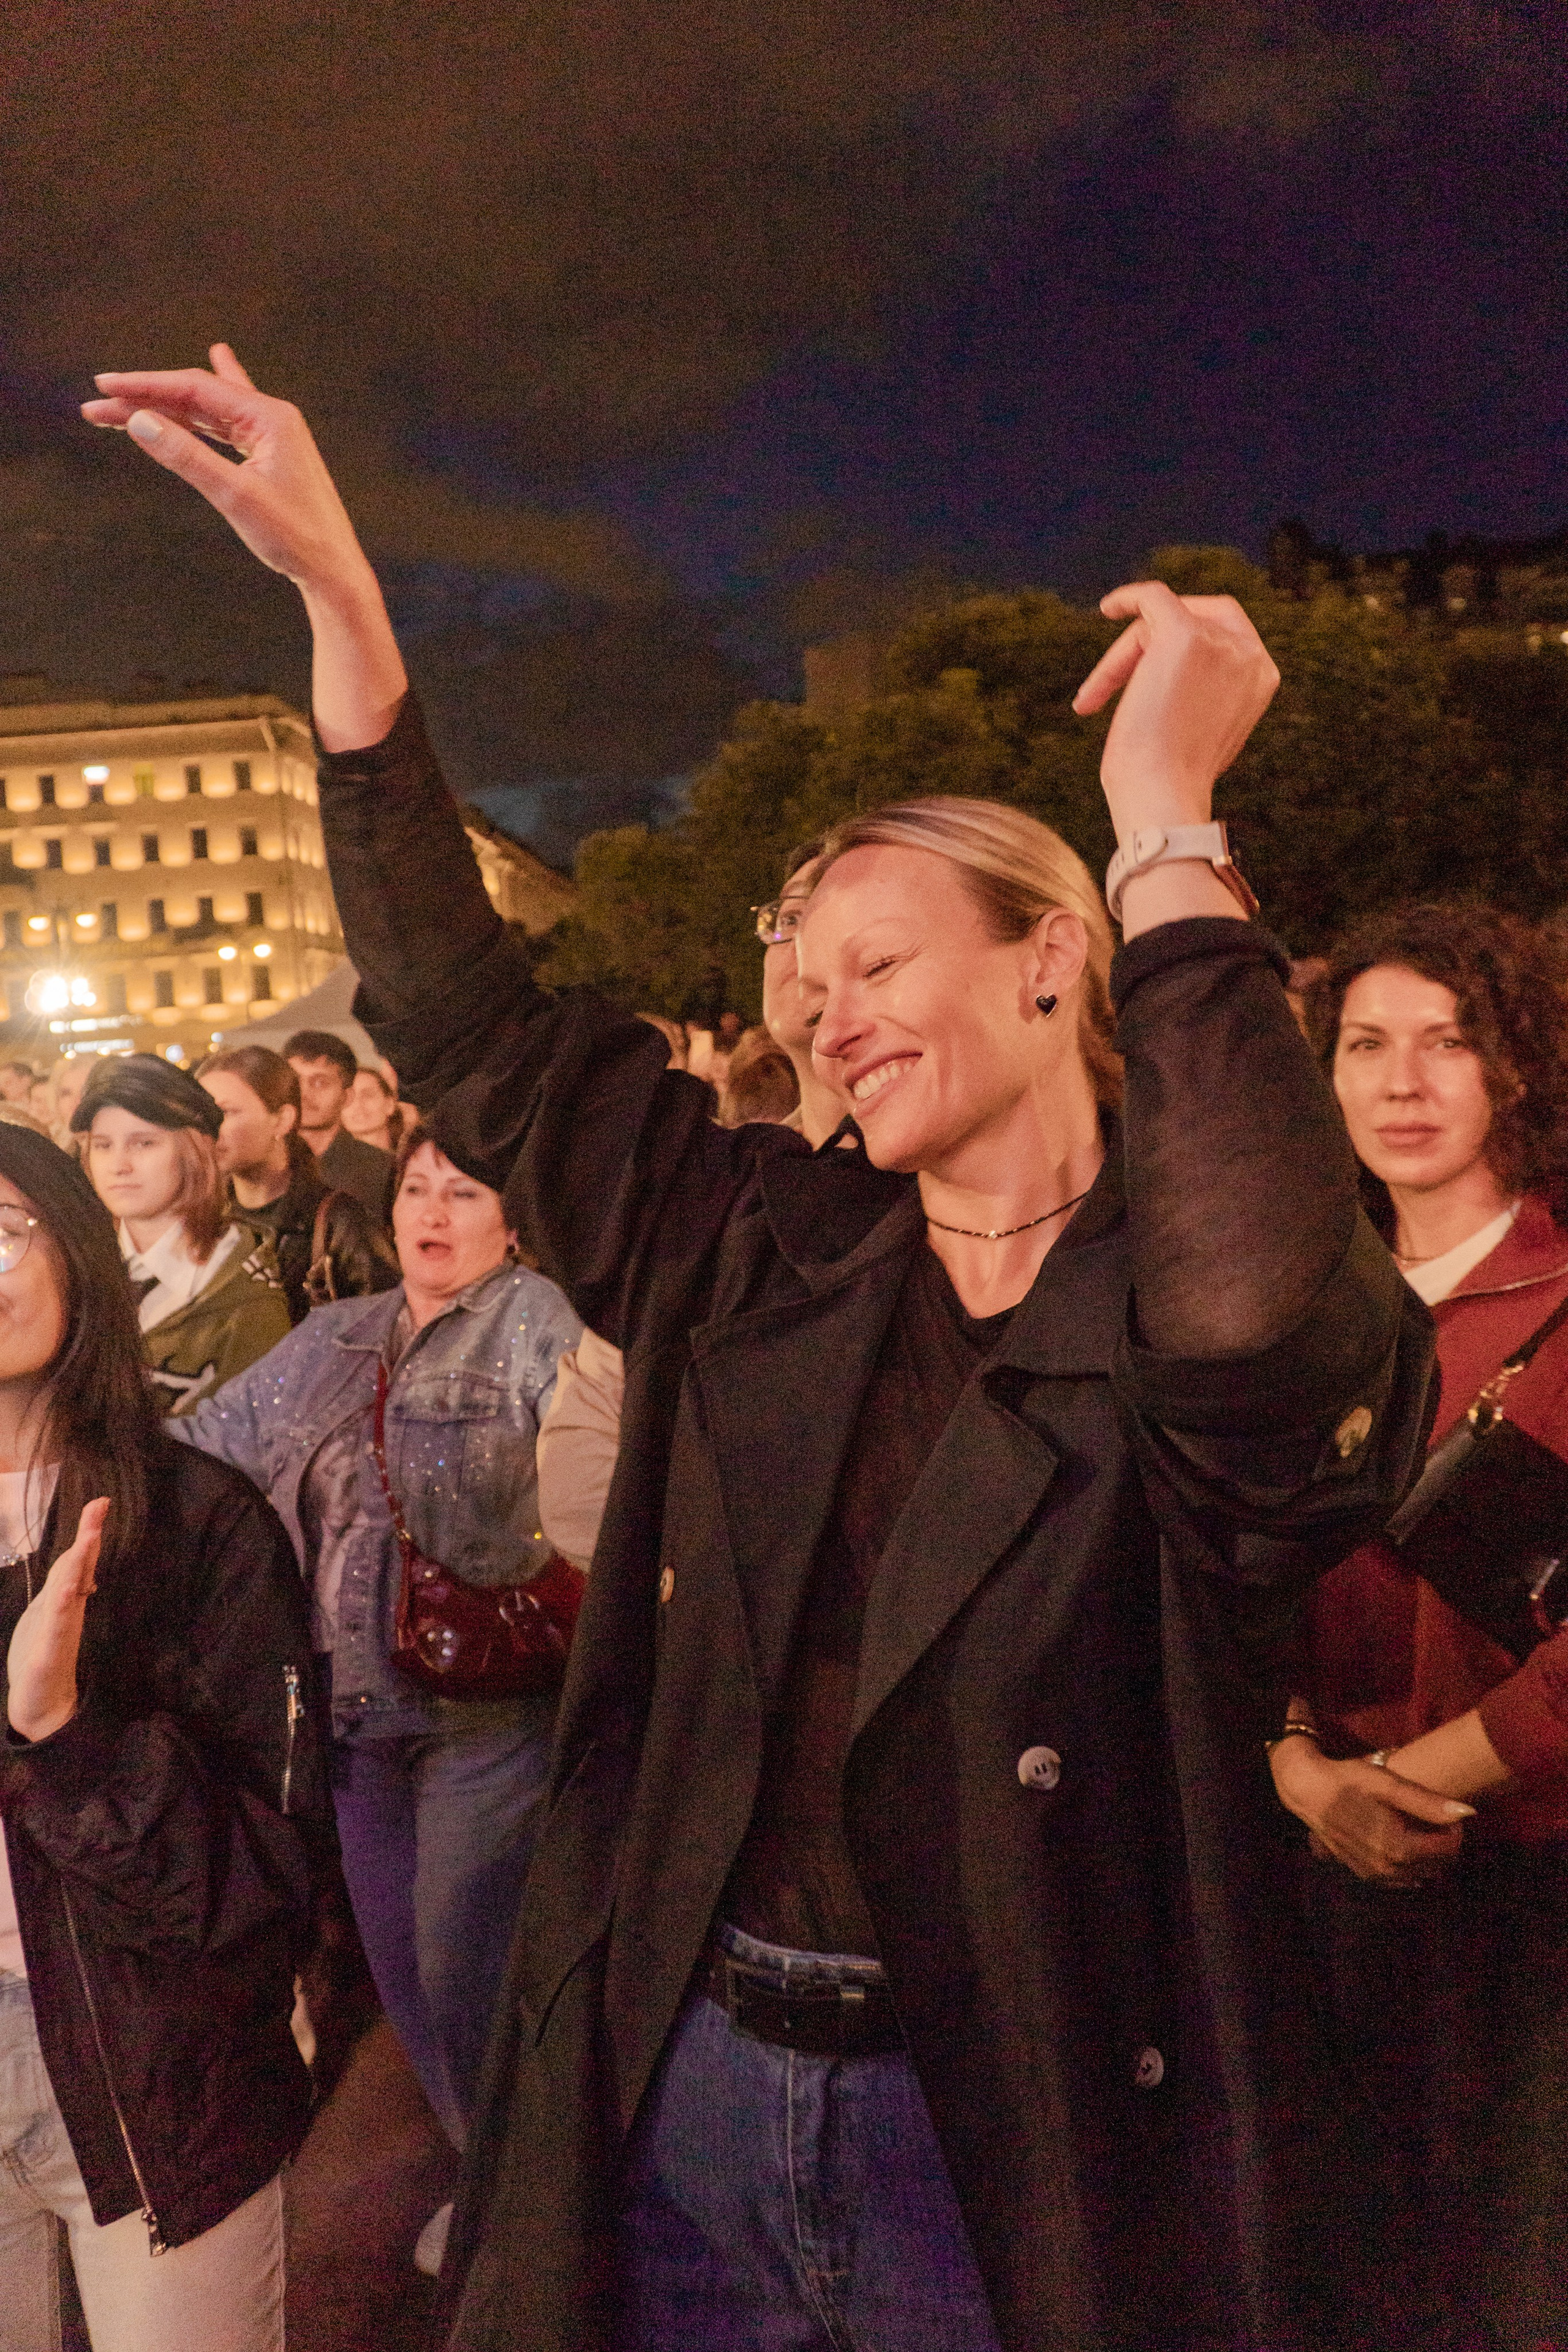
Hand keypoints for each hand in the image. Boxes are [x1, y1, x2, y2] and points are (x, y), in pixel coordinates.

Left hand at [7, 1500, 108, 1742]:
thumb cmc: (44, 1658)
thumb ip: (65, 1594)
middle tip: (100, 1506)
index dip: (88, 1530)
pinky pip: (59, 1624)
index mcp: (65, 1599)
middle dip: (88, 1535)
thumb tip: (83, 1574)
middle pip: (78, 1566)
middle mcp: (68, 1609)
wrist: (43, 1705)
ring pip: (71, 1589)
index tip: (100, 1502)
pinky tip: (70, 1588)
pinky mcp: (50, 1651)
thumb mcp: (50, 1618)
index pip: (78, 1558)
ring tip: (89, 1536)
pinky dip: (64, 1604)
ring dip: (80, 1562)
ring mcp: (61, 1629)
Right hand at [83, 345, 405, 750]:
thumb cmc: (293, 538)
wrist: (334, 572)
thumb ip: (187, 457)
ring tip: (122, 404)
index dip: (146, 386)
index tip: (105, 386)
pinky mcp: (271, 456)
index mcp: (270, 417)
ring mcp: (273, 436)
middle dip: (146, 400)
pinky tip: (219, 359)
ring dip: (166, 409)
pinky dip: (204, 410)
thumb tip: (140, 422)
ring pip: (208, 412)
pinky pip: (227, 424)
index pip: (195, 388)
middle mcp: (273, 418)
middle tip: (96, 404)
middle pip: (197, 397)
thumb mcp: (234, 497)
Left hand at [1072, 582, 1278, 842]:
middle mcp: (1250, 653)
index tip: (1146, 662)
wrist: (1162, 796)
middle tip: (1115, 682)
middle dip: (1149, 645)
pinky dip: (1129, 597)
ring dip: (1122, 660)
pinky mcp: (1183, 634)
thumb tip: (1175, 684)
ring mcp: (1219, 641)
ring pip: (1158, 623)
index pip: (1225, 632)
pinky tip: (1108, 607)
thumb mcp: (1203, 733)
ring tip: (1094, 699)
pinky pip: (1153, 597)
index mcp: (1262, 675)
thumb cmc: (1170, 780)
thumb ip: (1204, 696)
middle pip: (1192, 620)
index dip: (1185, 639)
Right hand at [1269, 1737, 1472, 1886]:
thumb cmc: (1349, 1782)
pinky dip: (1411, 1864)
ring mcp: (1375, 1876)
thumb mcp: (1388, 1784)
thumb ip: (1428, 1802)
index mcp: (1398, 1848)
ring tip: (1419, 1826)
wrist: (1308, 1791)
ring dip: (1429, 1854)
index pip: (1448, 1848)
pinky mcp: (1365, 1875)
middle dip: (1444, 1842)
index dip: (1454, 1829)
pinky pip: (1402, 1878)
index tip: (1444, 1810)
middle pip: (1437, 1864)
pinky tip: (1402, 1841)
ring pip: (1421, 1873)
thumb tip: (1469, 1814)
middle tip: (1433, 1816)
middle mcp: (1389, 1869)